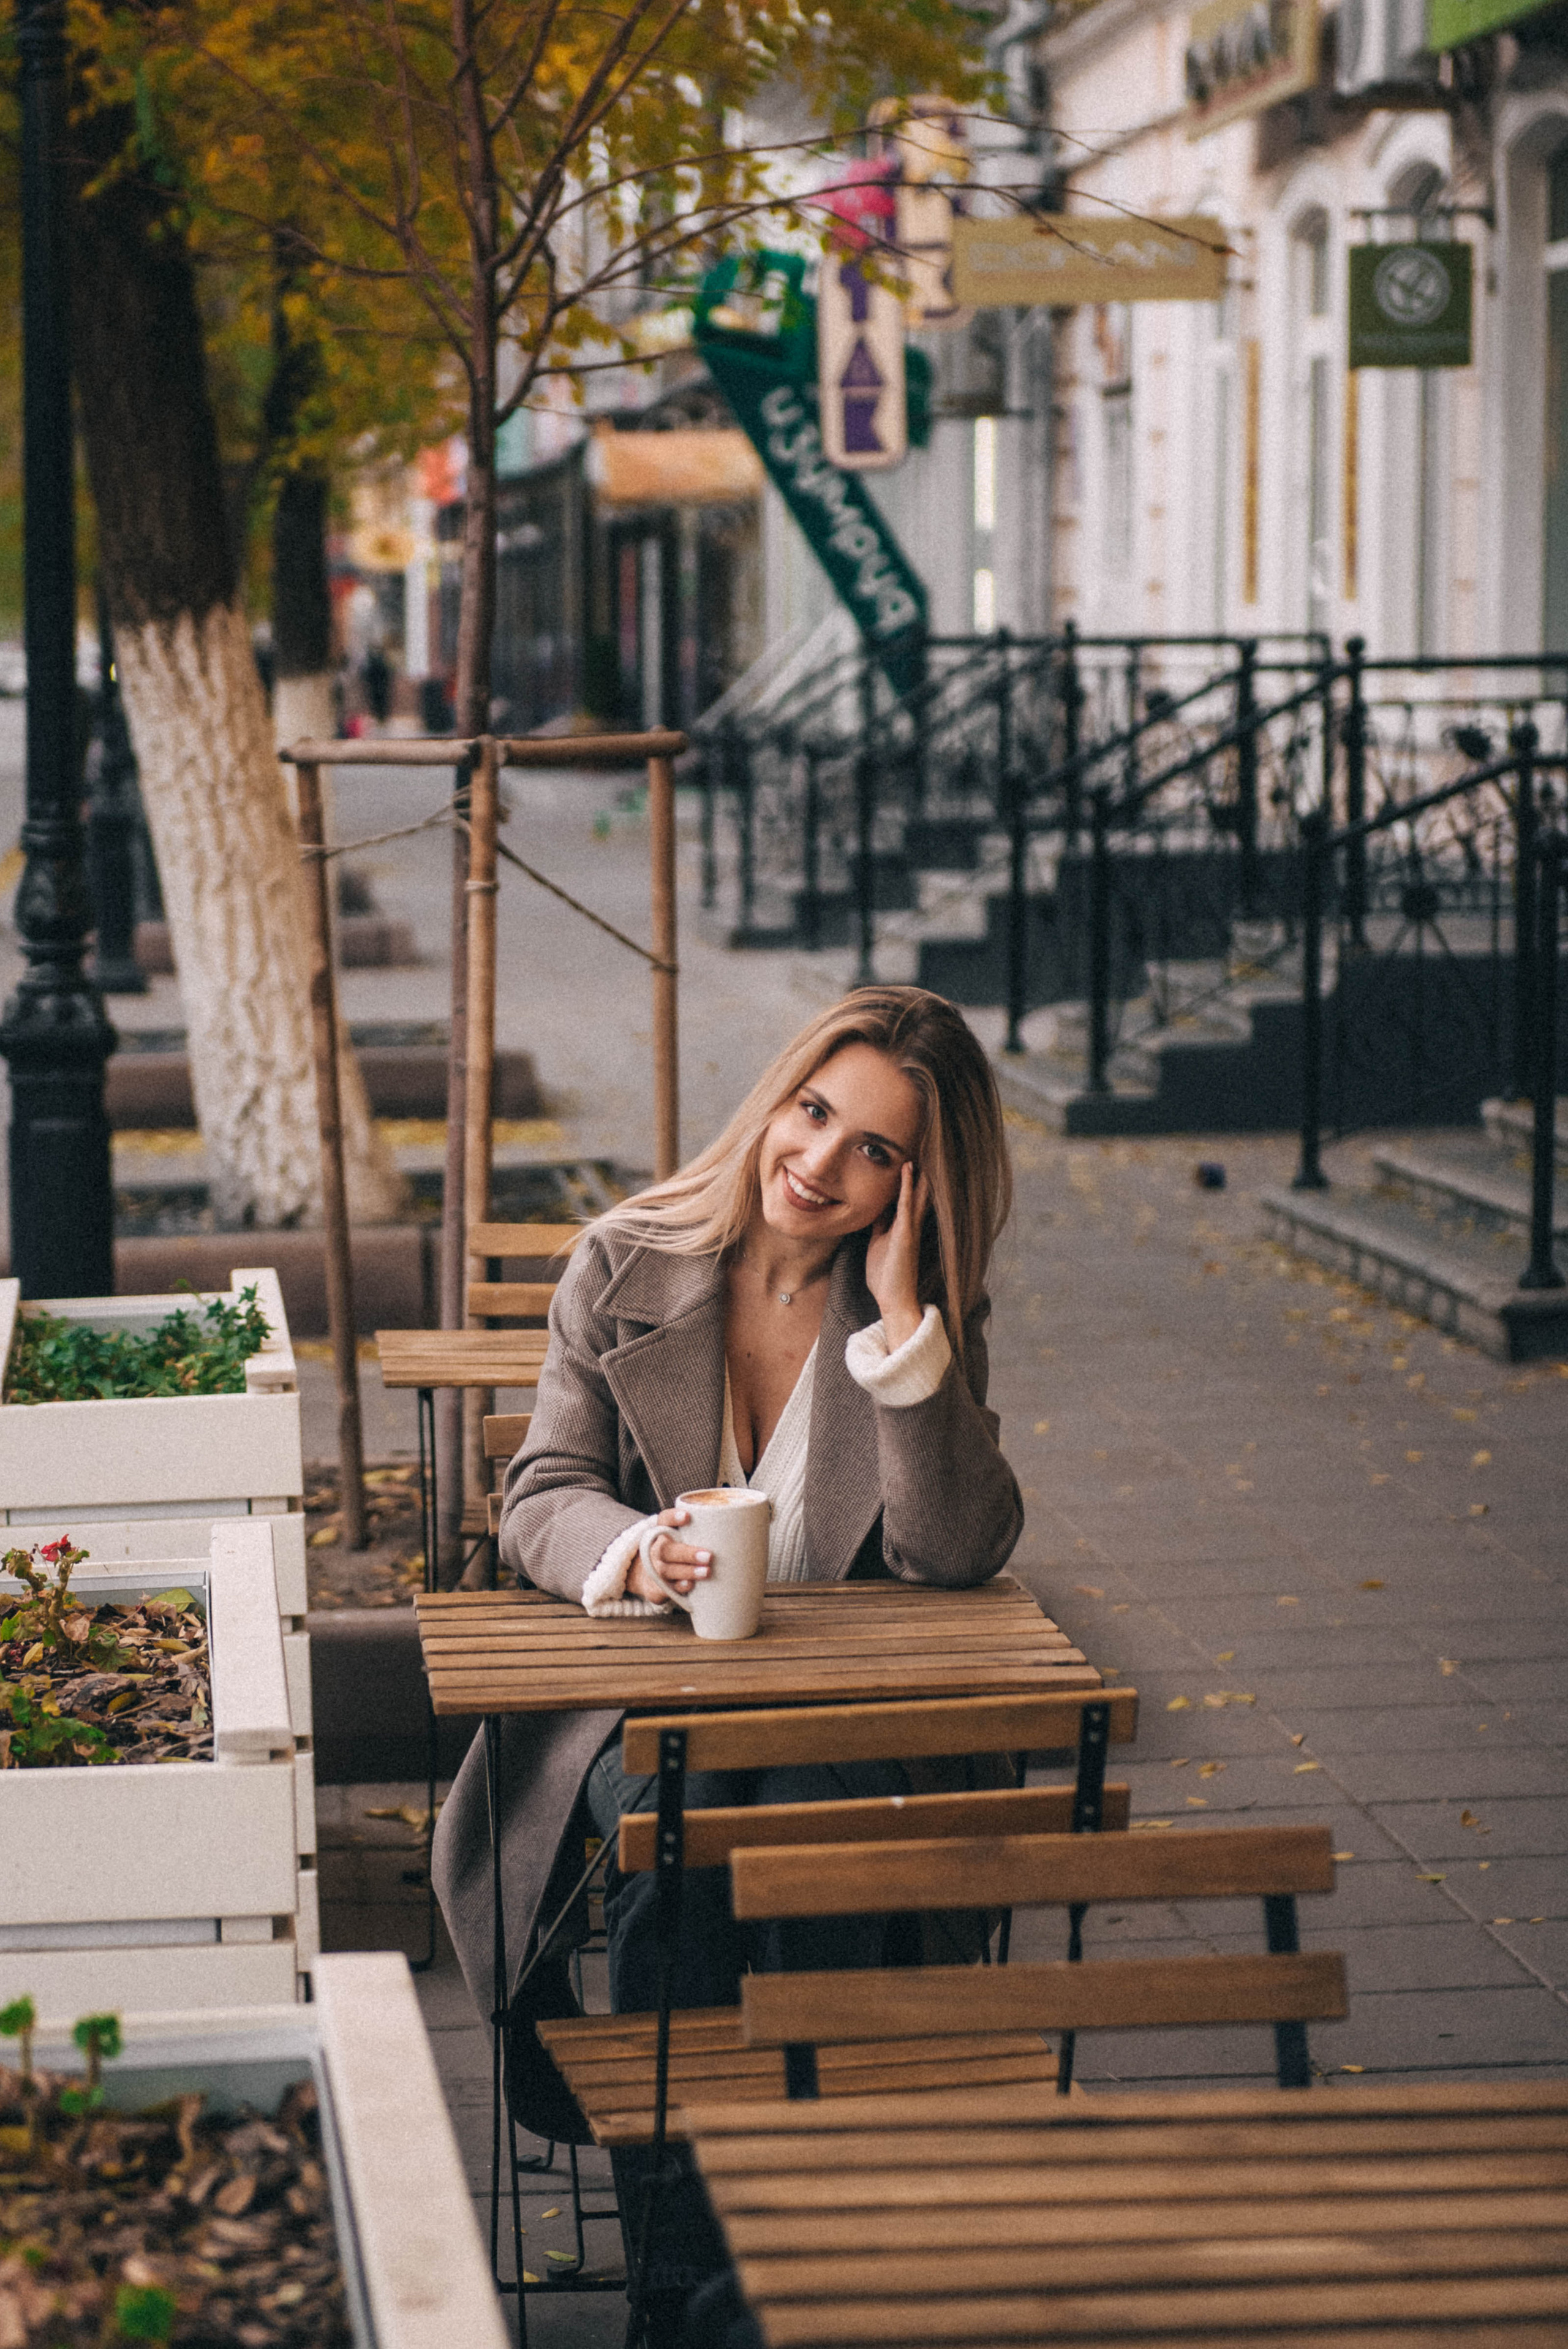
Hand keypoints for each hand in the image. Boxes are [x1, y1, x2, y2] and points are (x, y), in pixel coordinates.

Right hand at [625, 1505, 711, 1602]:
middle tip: (708, 1556)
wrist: (654, 1578)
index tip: (687, 1516)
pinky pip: (664, 1589)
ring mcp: (656, 1570)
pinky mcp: (657, 1588)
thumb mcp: (689, 1540)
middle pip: (666, 1549)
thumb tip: (750, 1529)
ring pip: (667, 1570)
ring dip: (687, 1571)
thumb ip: (709, 1534)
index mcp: (665, 1533)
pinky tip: (690, 1586)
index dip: (673, 1518)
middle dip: (687, 1553)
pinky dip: (678, 1587)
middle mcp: (658, 1550)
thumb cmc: (682, 1554)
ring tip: (706, 1572)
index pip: (663, 1520)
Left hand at [863, 1160, 928, 1351]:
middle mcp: (911, 1222)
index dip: (909, 1171)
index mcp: (903, 1224)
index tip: (909, 1148)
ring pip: (918, 1191)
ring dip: (920, 1169)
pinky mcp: (906, 1234)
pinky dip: (908, 1186)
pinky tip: (909, 1169)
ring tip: (923, 1143)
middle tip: (926, 1137)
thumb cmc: (885, 1275)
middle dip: (921, 1165)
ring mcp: (910, 1227)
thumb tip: (875, 1208)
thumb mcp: (877, 1242)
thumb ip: (879, 1225)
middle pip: (919, 1187)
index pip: (907, 1192)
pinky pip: (907, 1205)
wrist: (893, 1300)